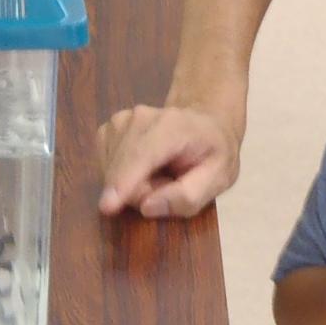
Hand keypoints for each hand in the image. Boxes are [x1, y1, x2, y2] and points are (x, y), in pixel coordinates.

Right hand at [96, 102, 240, 218]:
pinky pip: (106, 167)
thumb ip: (188, 196)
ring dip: (133, 186)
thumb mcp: (219, 179)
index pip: (142, 155)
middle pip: (123, 169)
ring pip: (112, 171)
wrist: (204, 124)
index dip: (124, 181)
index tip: (107, 207)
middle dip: (141, 192)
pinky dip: (123, 177)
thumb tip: (146, 207)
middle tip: (171, 185)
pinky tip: (144, 169)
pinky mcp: (108, 130)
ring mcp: (121, 121)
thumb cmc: (213, 152)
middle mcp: (141, 118)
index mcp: (174, 126)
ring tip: (161, 175)